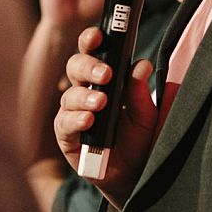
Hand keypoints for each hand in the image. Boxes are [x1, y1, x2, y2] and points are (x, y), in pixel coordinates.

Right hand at [54, 26, 156, 207]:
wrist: (133, 175)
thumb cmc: (138, 139)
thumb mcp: (146, 115)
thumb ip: (141, 92)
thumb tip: (142, 65)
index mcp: (104, 79)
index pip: (94, 52)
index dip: (92, 40)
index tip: (98, 35)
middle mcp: (85, 91)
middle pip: (75, 67)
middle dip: (88, 66)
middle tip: (106, 74)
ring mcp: (73, 113)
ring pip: (69, 95)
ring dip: (84, 96)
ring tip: (101, 102)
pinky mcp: (67, 137)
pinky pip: (65, 124)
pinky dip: (76, 120)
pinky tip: (88, 120)